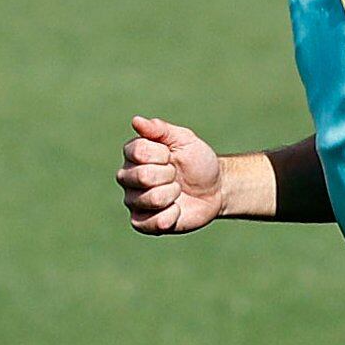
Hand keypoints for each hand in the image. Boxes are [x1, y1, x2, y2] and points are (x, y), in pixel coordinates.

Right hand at [120, 116, 223, 233]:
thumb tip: (136, 121)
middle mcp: (128, 177)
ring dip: (172, 195)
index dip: (162, 155)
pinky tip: (176, 210)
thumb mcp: (184, 139)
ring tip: (177, 191)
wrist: (216, 188)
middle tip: (176, 175)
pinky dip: (170, 217)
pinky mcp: (143, 223)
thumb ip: (160, 130)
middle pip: (142, 177)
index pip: (139, 152)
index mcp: (134, 154)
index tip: (172, 156)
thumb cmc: (197, 161)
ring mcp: (134, 200)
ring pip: (149, 199)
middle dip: (169, 176)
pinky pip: (149, 223)